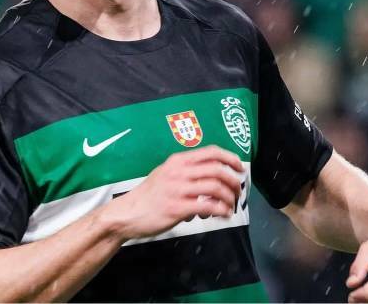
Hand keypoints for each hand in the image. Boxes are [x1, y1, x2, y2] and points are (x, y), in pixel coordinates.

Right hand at [106, 145, 243, 240]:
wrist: (127, 213)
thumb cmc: (148, 195)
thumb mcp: (166, 174)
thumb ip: (186, 173)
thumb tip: (209, 180)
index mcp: (178, 161)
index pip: (211, 152)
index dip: (229, 158)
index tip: (239, 167)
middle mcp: (179, 171)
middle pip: (216, 169)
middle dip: (233, 180)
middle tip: (238, 190)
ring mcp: (178, 189)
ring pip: (214, 187)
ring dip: (229, 197)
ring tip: (231, 206)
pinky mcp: (177, 208)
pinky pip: (207, 207)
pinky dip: (221, 210)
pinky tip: (223, 215)